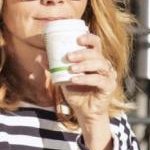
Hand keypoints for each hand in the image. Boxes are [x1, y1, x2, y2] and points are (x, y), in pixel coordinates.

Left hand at [59, 33, 116, 149]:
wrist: (83, 112)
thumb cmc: (75, 92)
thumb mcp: (63, 78)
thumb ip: (54, 68)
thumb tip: (40, 57)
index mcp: (94, 59)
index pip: (95, 43)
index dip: (88, 38)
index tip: (77, 39)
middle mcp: (103, 65)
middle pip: (96, 53)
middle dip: (82, 53)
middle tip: (68, 56)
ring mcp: (108, 75)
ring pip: (99, 64)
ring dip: (84, 65)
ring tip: (71, 69)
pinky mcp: (109, 86)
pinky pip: (99, 80)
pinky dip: (86, 79)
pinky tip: (75, 80)